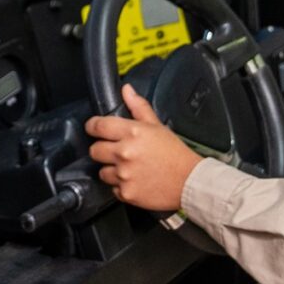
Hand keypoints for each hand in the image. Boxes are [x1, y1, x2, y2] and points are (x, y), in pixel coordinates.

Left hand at [85, 84, 204, 212]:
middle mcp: (125, 153)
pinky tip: (135, 180)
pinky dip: (121, 186)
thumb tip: (127, 91)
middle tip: (117, 151)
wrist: (189, 182)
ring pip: (102, 171)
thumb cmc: (176, 154)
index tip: (95, 129)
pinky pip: (113, 188)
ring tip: (129, 168)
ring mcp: (124, 174)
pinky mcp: (126, 192)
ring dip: (112, 170)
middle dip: (103, 150)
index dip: (93, 127)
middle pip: (94, 150)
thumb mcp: (158, 126)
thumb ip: (139, 107)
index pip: (98, 126)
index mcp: (133, 132)